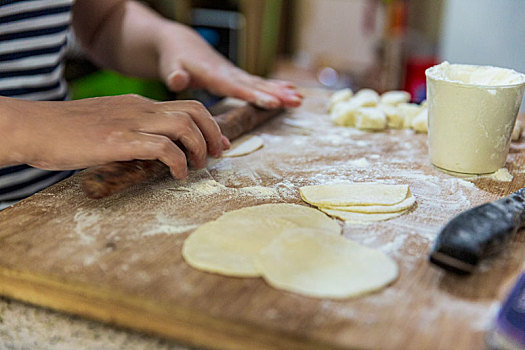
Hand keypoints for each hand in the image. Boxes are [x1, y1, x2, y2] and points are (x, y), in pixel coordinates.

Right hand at [0, 95, 228, 178]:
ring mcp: (130, 122)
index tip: (218, 142)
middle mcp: (140, 108)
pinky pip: (162, 147)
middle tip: (218, 154)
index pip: (186, 106)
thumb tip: (155, 151)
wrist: (36, 128)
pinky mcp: (119, 140)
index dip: (209, 123)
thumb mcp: (108, 124)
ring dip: (198, 147)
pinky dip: (178, 161)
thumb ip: (133, 132)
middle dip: (213, 132)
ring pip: (183, 125)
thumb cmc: (68, 132)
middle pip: (194, 110)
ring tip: (198, 166)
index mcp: (138, 104)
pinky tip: (178, 174)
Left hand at [156, 23, 302, 108]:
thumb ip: (174, 74)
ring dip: (281, 91)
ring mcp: (235, 75)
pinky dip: (275, 88)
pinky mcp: (237, 77)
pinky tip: (291, 92)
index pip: (236, 87)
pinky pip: (259, 83)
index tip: (273, 102)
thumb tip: (177, 80)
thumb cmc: (174, 59)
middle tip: (296, 101)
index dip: (255, 95)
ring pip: (261, 83)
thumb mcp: (170, 67)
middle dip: (276, 93)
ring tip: (300, 99)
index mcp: (213, 75)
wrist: (182, 45)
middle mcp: (228, 74)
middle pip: (255, 85)